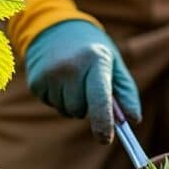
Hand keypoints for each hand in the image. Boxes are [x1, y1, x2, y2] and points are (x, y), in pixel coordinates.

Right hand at [24, 20, 140, 142]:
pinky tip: (59, 79)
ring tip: (72, 80)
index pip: (99, 98)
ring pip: (66, 111)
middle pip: (81, 110)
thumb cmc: (92, 50)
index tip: (105, 140)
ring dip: (72, 103)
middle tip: (86, 85)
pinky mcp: (36, 81)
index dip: (103, 122)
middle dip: (87, 107)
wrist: (55, 28)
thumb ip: (126, 92)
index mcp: (95, 60)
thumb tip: (133, 119)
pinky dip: (58, 98)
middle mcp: (70, 67)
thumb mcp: (113, 63)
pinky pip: (52, 105)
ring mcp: (50, 74)